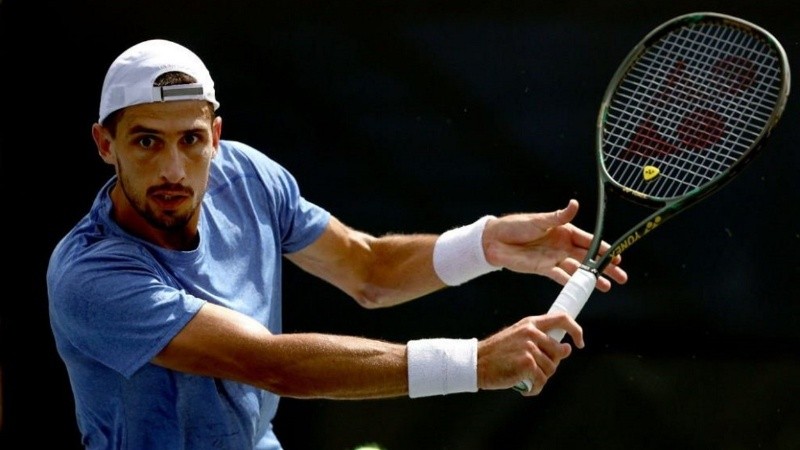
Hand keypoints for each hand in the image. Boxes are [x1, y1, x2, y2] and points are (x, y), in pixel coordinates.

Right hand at [477, 312, 583, 395]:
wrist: (476, 362)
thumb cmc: (497, 353)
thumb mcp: (519, 338)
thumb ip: (542, 341)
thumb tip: (567, 349)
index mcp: (531, 323)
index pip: (562, 319)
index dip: (576, 330)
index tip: (579, 342)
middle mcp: (532, 333)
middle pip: (559, 353)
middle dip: (550, 366)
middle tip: (532, 370)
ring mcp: (529, 348)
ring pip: (550, 369)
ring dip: (539, 379)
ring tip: (523, 377)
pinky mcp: (527, 364)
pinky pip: (541, 382)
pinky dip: (533, 389)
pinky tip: (522, 386)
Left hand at [482, 199, 627, 291]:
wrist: (495, 241)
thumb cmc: (516, 226)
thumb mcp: (539, 221)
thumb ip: (559, 217)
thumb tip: (575, 204)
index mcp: (564, 231)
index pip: (589, 241)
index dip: (603, 249)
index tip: (617, 256)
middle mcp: (562, 245)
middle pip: (588, 258)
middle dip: (605, 267)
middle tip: (621, 277)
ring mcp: (554, 258)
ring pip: (578, 270)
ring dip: (592, 278)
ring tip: (608, 287)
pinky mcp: (543, 269)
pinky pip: (561, 277)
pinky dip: (572, 283)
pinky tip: (584, 289)